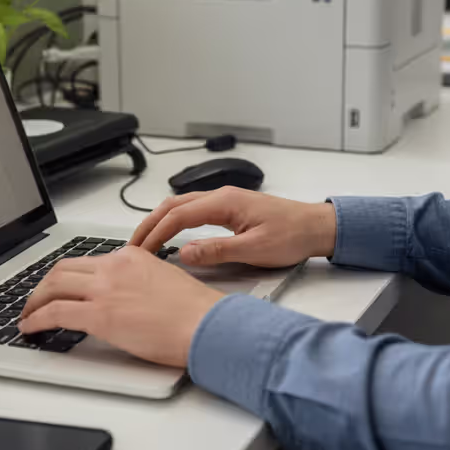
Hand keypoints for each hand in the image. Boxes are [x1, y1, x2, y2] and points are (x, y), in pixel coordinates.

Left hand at [19, 247, 224, 367]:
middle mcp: (114, 267)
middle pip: (63, 269)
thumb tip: (124, 298)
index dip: (67, 276)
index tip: (61, 287)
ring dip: (34, 302)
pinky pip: (54, 312)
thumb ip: (138, 282)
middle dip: (43, 286)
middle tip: (36, 299)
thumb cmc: (195, 312)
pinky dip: (36, 319)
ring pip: (52, 286)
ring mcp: (104, 289)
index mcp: (131, 257)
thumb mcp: (164, 281)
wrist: (206, 324)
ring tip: (28, 315)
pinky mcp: (99, 315)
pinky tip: (31, 328)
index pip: (87, 261)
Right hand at [130, 187, 336, 267]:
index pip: (178, 216)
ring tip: (146, 242)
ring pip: (182, 206)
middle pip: (173, 206)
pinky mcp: (230, 209)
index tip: (141, 252)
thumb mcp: (254, 250)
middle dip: (150, 225)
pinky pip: (194, 211)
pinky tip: (171, 235)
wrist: (316, 227)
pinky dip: (175, 221)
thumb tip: (184, 253)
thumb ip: (217, 251)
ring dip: (161, 222)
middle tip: (132, 246)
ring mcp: (225, 200)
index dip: (156, 234)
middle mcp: (222, 196)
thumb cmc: (292, 235)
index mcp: (225, 202)